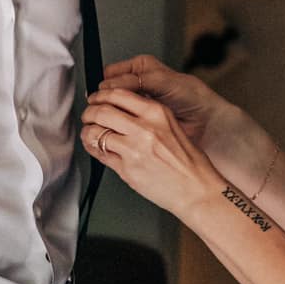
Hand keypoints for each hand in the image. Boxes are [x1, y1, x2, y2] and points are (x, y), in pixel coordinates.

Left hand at [81, 84, 226, 225]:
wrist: (197, 189)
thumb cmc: (188, 162)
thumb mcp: (171, 126)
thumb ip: (147, 115)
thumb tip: (121, 108)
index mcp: (156, 112)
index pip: (118, 93)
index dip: (101, 95)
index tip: (96, 99)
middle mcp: (144, 127)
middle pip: (102, 110)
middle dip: (89, 112)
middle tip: (88, 116)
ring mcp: (133, 149)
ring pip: (95, 132)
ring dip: (87, 132)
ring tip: (89, 133)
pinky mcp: (126, 169)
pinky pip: (100, 154)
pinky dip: (92, 149)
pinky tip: (95, 147)